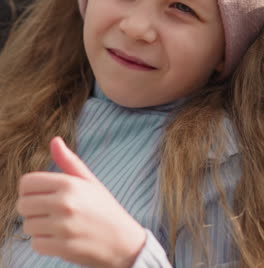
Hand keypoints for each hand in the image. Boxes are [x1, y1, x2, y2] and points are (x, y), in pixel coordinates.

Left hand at [16, 137, 145, 267]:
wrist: (123, 241)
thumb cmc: (103, 207)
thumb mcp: (89, 180)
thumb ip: (68, 161)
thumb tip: (54, 140)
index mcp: (69, 183)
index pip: (27, 183)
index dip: (28, 189)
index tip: (39, 194)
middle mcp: (65, 203)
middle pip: (23, 205)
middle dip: (31, 209)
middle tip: (47, 211)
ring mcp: (64, 227)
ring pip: (28, 226)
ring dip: (38, 227)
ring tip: (55, 225)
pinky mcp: (63, 248)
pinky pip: (36, 244)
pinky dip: (44, 243)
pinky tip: (58, 238)